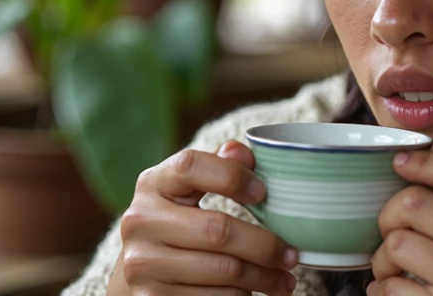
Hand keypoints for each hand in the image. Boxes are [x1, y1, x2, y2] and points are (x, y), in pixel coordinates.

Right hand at [108, 141, 298, 295]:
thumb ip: (217, 166)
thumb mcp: (189, 189)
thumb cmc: (179, 221)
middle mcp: (140, 221)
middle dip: (265, 245)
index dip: (232, 176)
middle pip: (218, 230)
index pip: (190, 166)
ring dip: (263, 277)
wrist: (141, 269)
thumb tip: (242, 151)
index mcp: (152, 183)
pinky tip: (255, 292)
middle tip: (291, 255)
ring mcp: (143, 263)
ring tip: (284, 278)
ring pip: (224, 270)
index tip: (263, 192)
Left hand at [367, 152, 432, 295]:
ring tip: (396, 264)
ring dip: (385, 255)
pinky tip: (398, 288)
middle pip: (416, 204)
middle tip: (394, 226)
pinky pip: (393, 289)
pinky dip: (386, 288)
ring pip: (398, 245)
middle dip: (392, 213)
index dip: (424, 162)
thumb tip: (422, 174)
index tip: (401, 163)